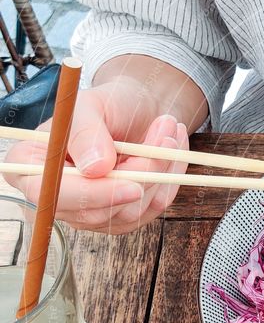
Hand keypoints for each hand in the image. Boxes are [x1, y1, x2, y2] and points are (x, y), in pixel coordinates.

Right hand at [3, 78, 188, 234]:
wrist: (137, 111)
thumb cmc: (108, 104)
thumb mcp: (92, 105)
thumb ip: (87, 132)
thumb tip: (95, 169)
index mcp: (32, 166)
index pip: (52, 194)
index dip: (92, 194)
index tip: (132, 186)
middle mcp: (58, 197)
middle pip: (97, 210)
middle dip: (139, 175)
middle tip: (165, 135)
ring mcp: (91, 213)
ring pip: (131, 211)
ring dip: (161, 171)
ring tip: (169, 130)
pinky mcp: (123, 218)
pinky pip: (152, 208)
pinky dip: (170, 178)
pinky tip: (173, 150)